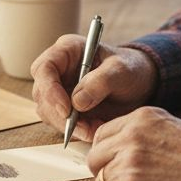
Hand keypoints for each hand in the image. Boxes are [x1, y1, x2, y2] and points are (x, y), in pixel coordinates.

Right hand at [30, 34, 157, 142]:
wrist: (139, 85)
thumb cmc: (130, 69)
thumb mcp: (122, 70)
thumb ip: (101, 81)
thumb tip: (77, 102)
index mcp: (68, 50)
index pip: (44, 68)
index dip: (50, 90)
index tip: (67, 109)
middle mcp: (58, 68)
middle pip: (42, 94)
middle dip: (61, 115)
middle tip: (86, 127)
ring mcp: (58, 89)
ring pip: (48, 112)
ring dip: (70, 126)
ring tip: (97, 127)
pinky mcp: (63, 107)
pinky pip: (60, 124)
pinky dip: (76, 131)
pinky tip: (95, 129)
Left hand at [86, 107, 180, 180]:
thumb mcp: (170, 127)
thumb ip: (140, 132)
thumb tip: (115, 146)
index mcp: (140, 118)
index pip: (102, 135)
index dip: (108, 153)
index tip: (117, 163)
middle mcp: (131, 137)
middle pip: (94, 158)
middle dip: (106, 172)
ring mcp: (129, 164)